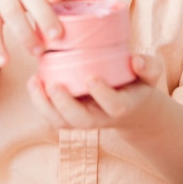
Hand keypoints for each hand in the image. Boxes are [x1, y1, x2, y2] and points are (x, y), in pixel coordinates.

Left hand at [27, 53, 164, 130]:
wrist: (132, 105)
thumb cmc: (138, 82)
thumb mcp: (150, 74)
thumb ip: (148, 66)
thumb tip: (136, 61)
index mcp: (123, 106)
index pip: (114, 105)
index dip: (102, 94)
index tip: (91, 76)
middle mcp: (101, 117)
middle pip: (82, 120)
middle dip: (65, 104)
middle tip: (53, 85)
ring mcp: (84, 119)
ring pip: (62, 122)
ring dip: (45, 105)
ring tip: (34, 82)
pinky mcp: (70, 117)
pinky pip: (53, 117)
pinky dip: (40, 103)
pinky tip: (32, 82)